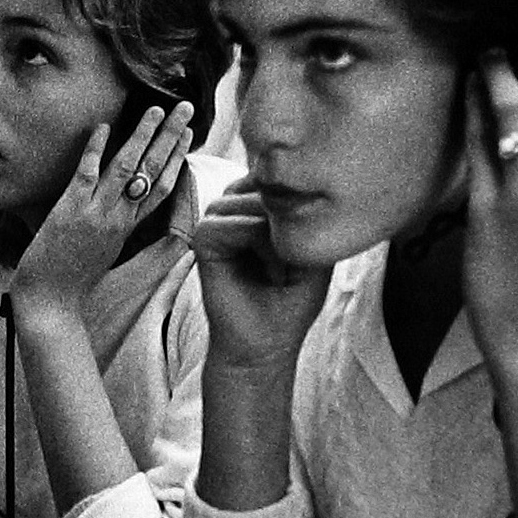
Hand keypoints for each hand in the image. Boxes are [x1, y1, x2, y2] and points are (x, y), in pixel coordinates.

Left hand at [10, 102, 193, 309]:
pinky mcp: (70, 212)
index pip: (162, 188)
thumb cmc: (72, 283)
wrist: (50, 306)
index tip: (187, 133)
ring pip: (126, 168)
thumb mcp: (104, 255)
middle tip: (185, 108)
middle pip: (153, 172)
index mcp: (128, 229)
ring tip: (155, 108)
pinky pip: (86, 175)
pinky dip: (95, 150)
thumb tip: (122, 211)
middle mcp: (118, 219)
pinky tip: (102, 126)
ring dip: (142, 135)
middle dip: (170, 137)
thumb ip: (116, 230)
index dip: (177, 158)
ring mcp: (95, 214)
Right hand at [190, 182, 331, 371]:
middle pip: (269, 181)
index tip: (308, 250)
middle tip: (294, 265)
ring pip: (251, 199)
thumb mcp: (315, 249)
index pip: (283, 173)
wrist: (265, 344)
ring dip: (276, 234)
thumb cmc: (291, 301)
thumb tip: (292, 182)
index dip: (304, 204)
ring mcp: (217, 219)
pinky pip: (231, 222)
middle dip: (290, 221)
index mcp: (261, 204)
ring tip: (281, 269)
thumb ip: (308, 212)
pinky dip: (257, 244)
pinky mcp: (202, 238)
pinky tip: (267, 270)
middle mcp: (237, 206)